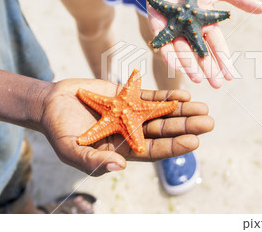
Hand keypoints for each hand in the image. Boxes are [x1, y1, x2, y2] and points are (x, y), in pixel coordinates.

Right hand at [38, 79, 212, 175]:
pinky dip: (167, 96)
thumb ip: (94, 160)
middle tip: (208, 123)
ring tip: (203, 108)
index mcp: (123, 149)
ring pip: (162, 113)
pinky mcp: (128, 96)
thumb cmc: (60, 131)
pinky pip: (151, 96)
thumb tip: (120, 166)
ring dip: (182, 111)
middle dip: (186, 127)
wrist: (53, 104)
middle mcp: (133, 131)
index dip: (173, 146)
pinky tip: (183, 95)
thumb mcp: (73, 150)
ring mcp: (132, 112)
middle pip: (164, 131)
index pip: (154, 151)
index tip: (193, 142)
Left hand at [147, 0, 261, 88]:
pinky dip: (169, 54)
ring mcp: (176, 31)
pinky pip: (164, 44)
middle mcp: (192, 32)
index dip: (223, 60)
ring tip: (197, 78)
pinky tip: (175, 65)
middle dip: (208, 68)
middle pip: (201, 54)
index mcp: (207, 26)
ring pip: (183, 52)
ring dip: (190, 65)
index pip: (217, 47)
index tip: (230, 76)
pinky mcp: (159, 27)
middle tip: (216, 84)